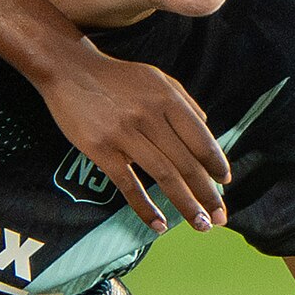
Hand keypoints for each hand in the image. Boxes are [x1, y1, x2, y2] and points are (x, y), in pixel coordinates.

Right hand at [38, 40, 229, 234]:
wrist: (69, 70)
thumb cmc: (115, 77)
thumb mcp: (155, 78)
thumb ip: (183, 101)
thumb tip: (208, 128)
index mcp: (167, 99)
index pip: (200, 138)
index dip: (215, 164)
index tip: (225, 184)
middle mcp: (150, 116)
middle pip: (187, 162)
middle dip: (207, 194)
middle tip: (219, 217)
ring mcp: (125, 134)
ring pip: (164, 176)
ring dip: (186, 204)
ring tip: (200, 224)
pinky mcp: (102, 150)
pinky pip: (128, 185)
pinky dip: (145, 207)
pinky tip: (159, 224)